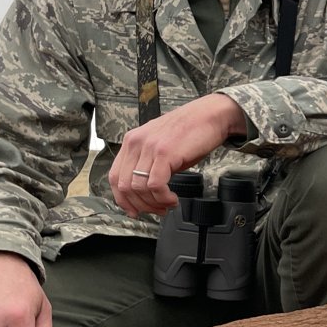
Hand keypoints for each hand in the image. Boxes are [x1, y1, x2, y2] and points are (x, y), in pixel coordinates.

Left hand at [109, 93, 248, 215]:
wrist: (212, 115)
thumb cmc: (191, 131)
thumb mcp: (162, 147)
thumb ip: (149, 165)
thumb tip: (146, 192)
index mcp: (132, 141)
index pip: (114, 177)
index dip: (123, 199)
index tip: (135, 210)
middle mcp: (136, 143)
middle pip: (124, 186)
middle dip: (140, 205)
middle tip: (157, 210)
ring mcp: (149, 147)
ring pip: (138, 188)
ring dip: (154, 203)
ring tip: (168, 204)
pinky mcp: (164, 152)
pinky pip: (155, 184)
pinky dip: (163, 197)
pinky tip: (172, 198)